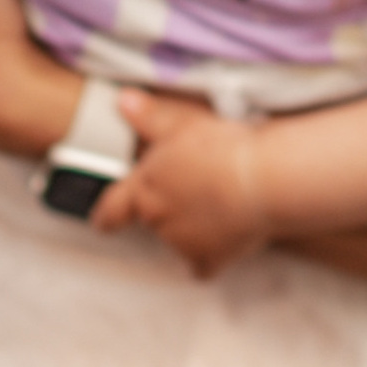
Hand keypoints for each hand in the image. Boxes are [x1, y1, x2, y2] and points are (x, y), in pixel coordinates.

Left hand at [92, 91, 272, 273]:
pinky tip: (227, 239)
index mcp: (143, 188)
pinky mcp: (209, 259)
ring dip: (191, 229)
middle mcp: (155, 219)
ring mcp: (180, 242)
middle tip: (196, 190)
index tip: (102, 222)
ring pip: (178, 240)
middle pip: (152, 220)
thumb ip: (149, 117)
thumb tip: (122, 100)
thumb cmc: (223, 149)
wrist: (263, 181)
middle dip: (168, 209)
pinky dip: (212, 257)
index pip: (112, 209)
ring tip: (220, 203)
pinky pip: (203, 265)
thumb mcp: (182, 124)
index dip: (106, 216)